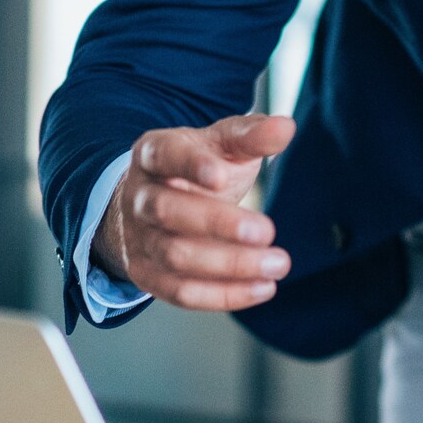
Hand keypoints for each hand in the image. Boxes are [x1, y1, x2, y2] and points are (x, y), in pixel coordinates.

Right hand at [92, 113, 296, 311]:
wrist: (159, 201)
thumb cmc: (200, 170)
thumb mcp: (222, 144)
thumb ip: (252, 136)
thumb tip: (284, 127)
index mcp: (154, 153)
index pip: (165, 155)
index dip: (191, 165)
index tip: (222, 176)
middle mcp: (139, 195)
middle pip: (166, 211)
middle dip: (218, 224)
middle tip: (266, 231)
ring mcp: (138, 238)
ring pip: (174, 256)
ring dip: (229, 265)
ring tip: (277, 263)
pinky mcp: (147, 274)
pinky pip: (180, 292)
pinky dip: (222, 295)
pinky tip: (261, 288)